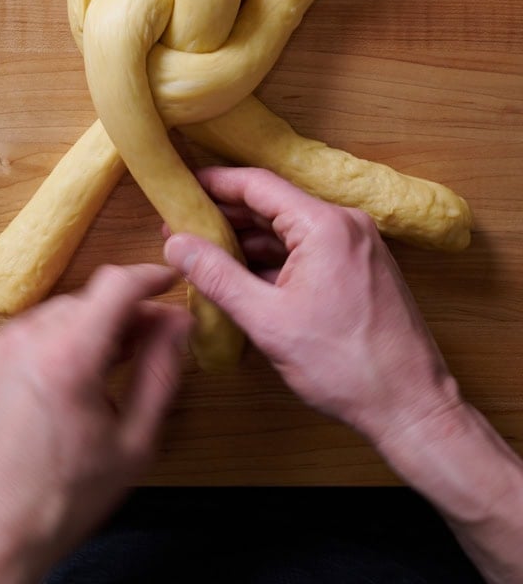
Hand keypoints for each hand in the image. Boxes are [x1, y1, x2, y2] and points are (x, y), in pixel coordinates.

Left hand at [0, 263, 189, 583]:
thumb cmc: (61, 499)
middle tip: (149, 343)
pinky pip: (34, 330)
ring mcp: (0, 346)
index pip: (117, 285)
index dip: (149, 277)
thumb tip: (176, 324)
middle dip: (125, 314)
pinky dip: (59, 341)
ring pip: (63, 312)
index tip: (167, 282)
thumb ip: (160, 373)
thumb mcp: (132, 444)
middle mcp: (28, 340)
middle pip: (92, 298)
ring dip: (91, 328)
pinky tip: (70, 381)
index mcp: (69, 358)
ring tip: (108, 371)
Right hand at [163, 167, 460, 446]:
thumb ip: (217, 276)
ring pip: (290, 230)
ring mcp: (357, 247)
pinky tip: (245, 276)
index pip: (258, 184)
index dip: (215, 182)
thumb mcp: (267, 320)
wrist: (412, 406)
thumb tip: (176, 244)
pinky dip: (275, 259)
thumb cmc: (344, 366)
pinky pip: (309, 250)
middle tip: (182, 227)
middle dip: (226, 215)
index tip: (181, 185)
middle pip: (274, 204)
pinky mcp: (361, 269)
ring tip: (205, 253)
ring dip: (249, 240)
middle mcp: (346, 225)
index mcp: (325, 225)